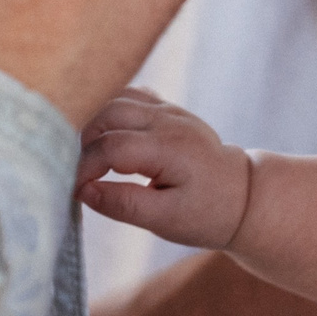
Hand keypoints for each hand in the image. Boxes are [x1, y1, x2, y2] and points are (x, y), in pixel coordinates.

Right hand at [76, 87, 252, 248]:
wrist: (242, 196)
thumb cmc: (206, 212)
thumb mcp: (165, 219)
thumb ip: (124, 204)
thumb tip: (83, 191)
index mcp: (170, 149)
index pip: (111, 147)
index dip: (85, 167)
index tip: (74, 189)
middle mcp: (170, 121)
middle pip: (109, 113)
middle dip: (84, 141)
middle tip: (77, 170)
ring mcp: (170, 111)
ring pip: (117, 97)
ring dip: (95, 122)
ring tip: (86, 153)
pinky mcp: (168, 110)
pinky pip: (131, 96)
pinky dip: (110, 111)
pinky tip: (104, 134)